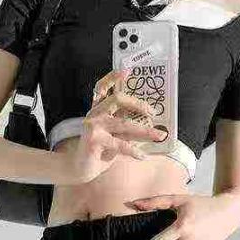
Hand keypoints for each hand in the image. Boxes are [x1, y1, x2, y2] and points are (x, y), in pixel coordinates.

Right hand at [64, 69, 167, 183]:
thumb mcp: (114, 136)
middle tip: (153, 112)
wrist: (80, 168)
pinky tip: (142, 155)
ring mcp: (93, 127)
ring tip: (159, 135)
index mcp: (98, 109)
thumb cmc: (99, 151)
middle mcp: (94, 114)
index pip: (103, 87)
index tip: (127, 71)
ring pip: (123, 124)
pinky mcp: (94, 141)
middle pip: (117, 99)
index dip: (113, 77)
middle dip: (138, 104)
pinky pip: (119, 144)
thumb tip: (149, 125)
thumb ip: (126, 128)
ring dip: (144, 130)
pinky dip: (133, 151)